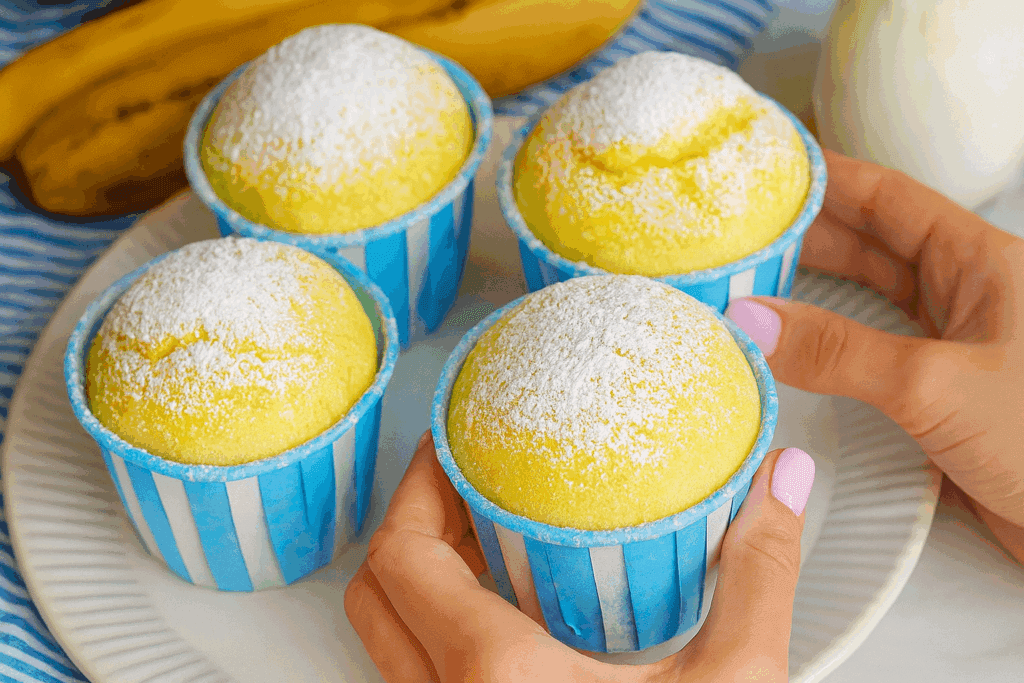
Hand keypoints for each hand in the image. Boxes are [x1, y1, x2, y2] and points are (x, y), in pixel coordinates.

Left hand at [345, 433, 814, 681]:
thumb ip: (759, 574)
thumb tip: (780, 484)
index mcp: (498, 680)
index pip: (404, 555)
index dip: (415, 484)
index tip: (450, 442)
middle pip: (378, 590)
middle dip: (411, 523)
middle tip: (466, 480)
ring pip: (388, 641)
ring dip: (420, 579)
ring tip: (486, 536)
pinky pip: (417, 680)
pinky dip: (437, 629)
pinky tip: (505, 615)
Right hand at [725, 150, 1023, 562]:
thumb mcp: (935, 384)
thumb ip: (838, 352)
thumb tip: (751, 321)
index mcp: (980, 263)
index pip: (888, 197)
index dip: (825, 177)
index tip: (764, 169)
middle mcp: (964, 296)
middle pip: (869, 243)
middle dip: (802, 234)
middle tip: (735, 231)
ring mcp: (950, 345)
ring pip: (865, 299)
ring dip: (808, 290)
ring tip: (744, 280)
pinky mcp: (937, 396)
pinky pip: (866, 354)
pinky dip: (823, 347)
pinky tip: (785, 350)